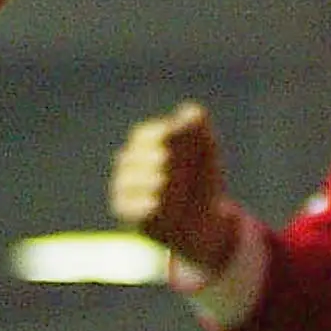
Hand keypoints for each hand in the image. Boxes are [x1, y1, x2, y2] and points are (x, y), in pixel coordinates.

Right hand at [109, 100, 241, 270]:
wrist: (202, 218)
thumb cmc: (202, 179)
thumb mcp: (206, 151)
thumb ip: (200, 128)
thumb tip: (191, 111)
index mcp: (147, 146)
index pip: (142, 135)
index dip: (156, 134)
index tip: (171, 138)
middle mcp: (131, 165)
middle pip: (131, 156)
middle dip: (149, 157)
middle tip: (166, 160)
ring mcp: (125, 189)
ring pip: (125, 181)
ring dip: (144, 180)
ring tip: (163, 182)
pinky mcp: (126, 212)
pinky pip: (124, 207)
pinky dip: (139, 205)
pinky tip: (155, 203)